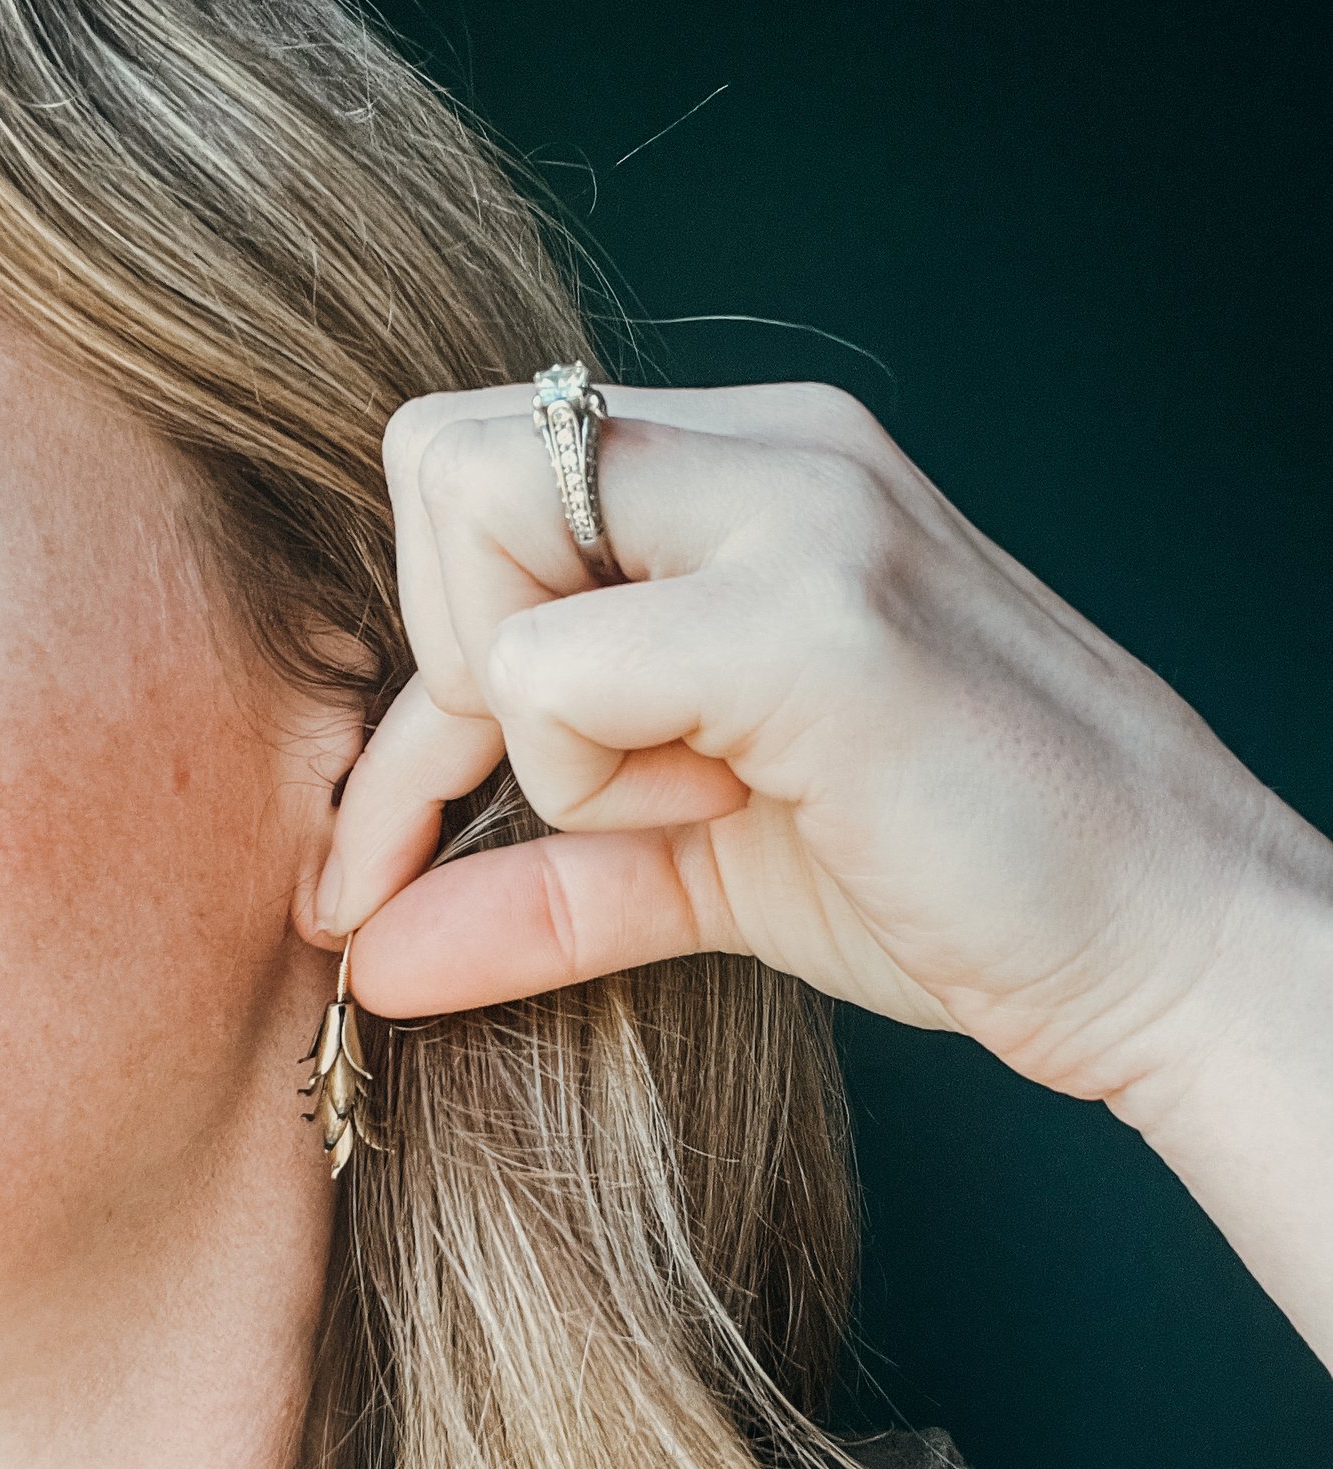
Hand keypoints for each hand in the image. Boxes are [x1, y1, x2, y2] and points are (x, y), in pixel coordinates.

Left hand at [316, 380, 1278, 1107]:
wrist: (1160, 939)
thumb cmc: (952, 880)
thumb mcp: (705, 868)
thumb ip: (540, 884)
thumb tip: (370, 953)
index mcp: (749, 476)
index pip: (479, 487)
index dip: (411, 680)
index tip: (388, 850)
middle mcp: (773, 453)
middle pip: (444, 455)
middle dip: (445, 656)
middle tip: (573, 779)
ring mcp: (803, 513)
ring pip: (478, 512)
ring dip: (529, 711)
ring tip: (688, 797)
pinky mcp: (822, 621)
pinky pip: (556, 665)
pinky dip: (592, 774)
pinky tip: (735, 809)